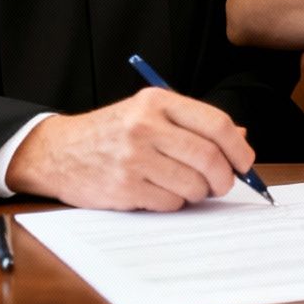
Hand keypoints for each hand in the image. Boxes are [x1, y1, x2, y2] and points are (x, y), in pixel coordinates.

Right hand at [4, 88, 253, 210]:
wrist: (58, 151)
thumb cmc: (112, 132)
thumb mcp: (149, 113)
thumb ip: (193, 124)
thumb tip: (241, 139)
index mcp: (157, 101)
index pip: (216, 124)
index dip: (238, 148)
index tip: (245, 162)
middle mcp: (146, 126)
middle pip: (209, 158)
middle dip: (225, 177)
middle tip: (223, 183)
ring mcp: (134, 158)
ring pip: (193, 184)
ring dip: (199, 192)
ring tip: (187, 186)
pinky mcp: (125, 187)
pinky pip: (171, 202)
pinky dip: (175, 202)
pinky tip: (160, 191)